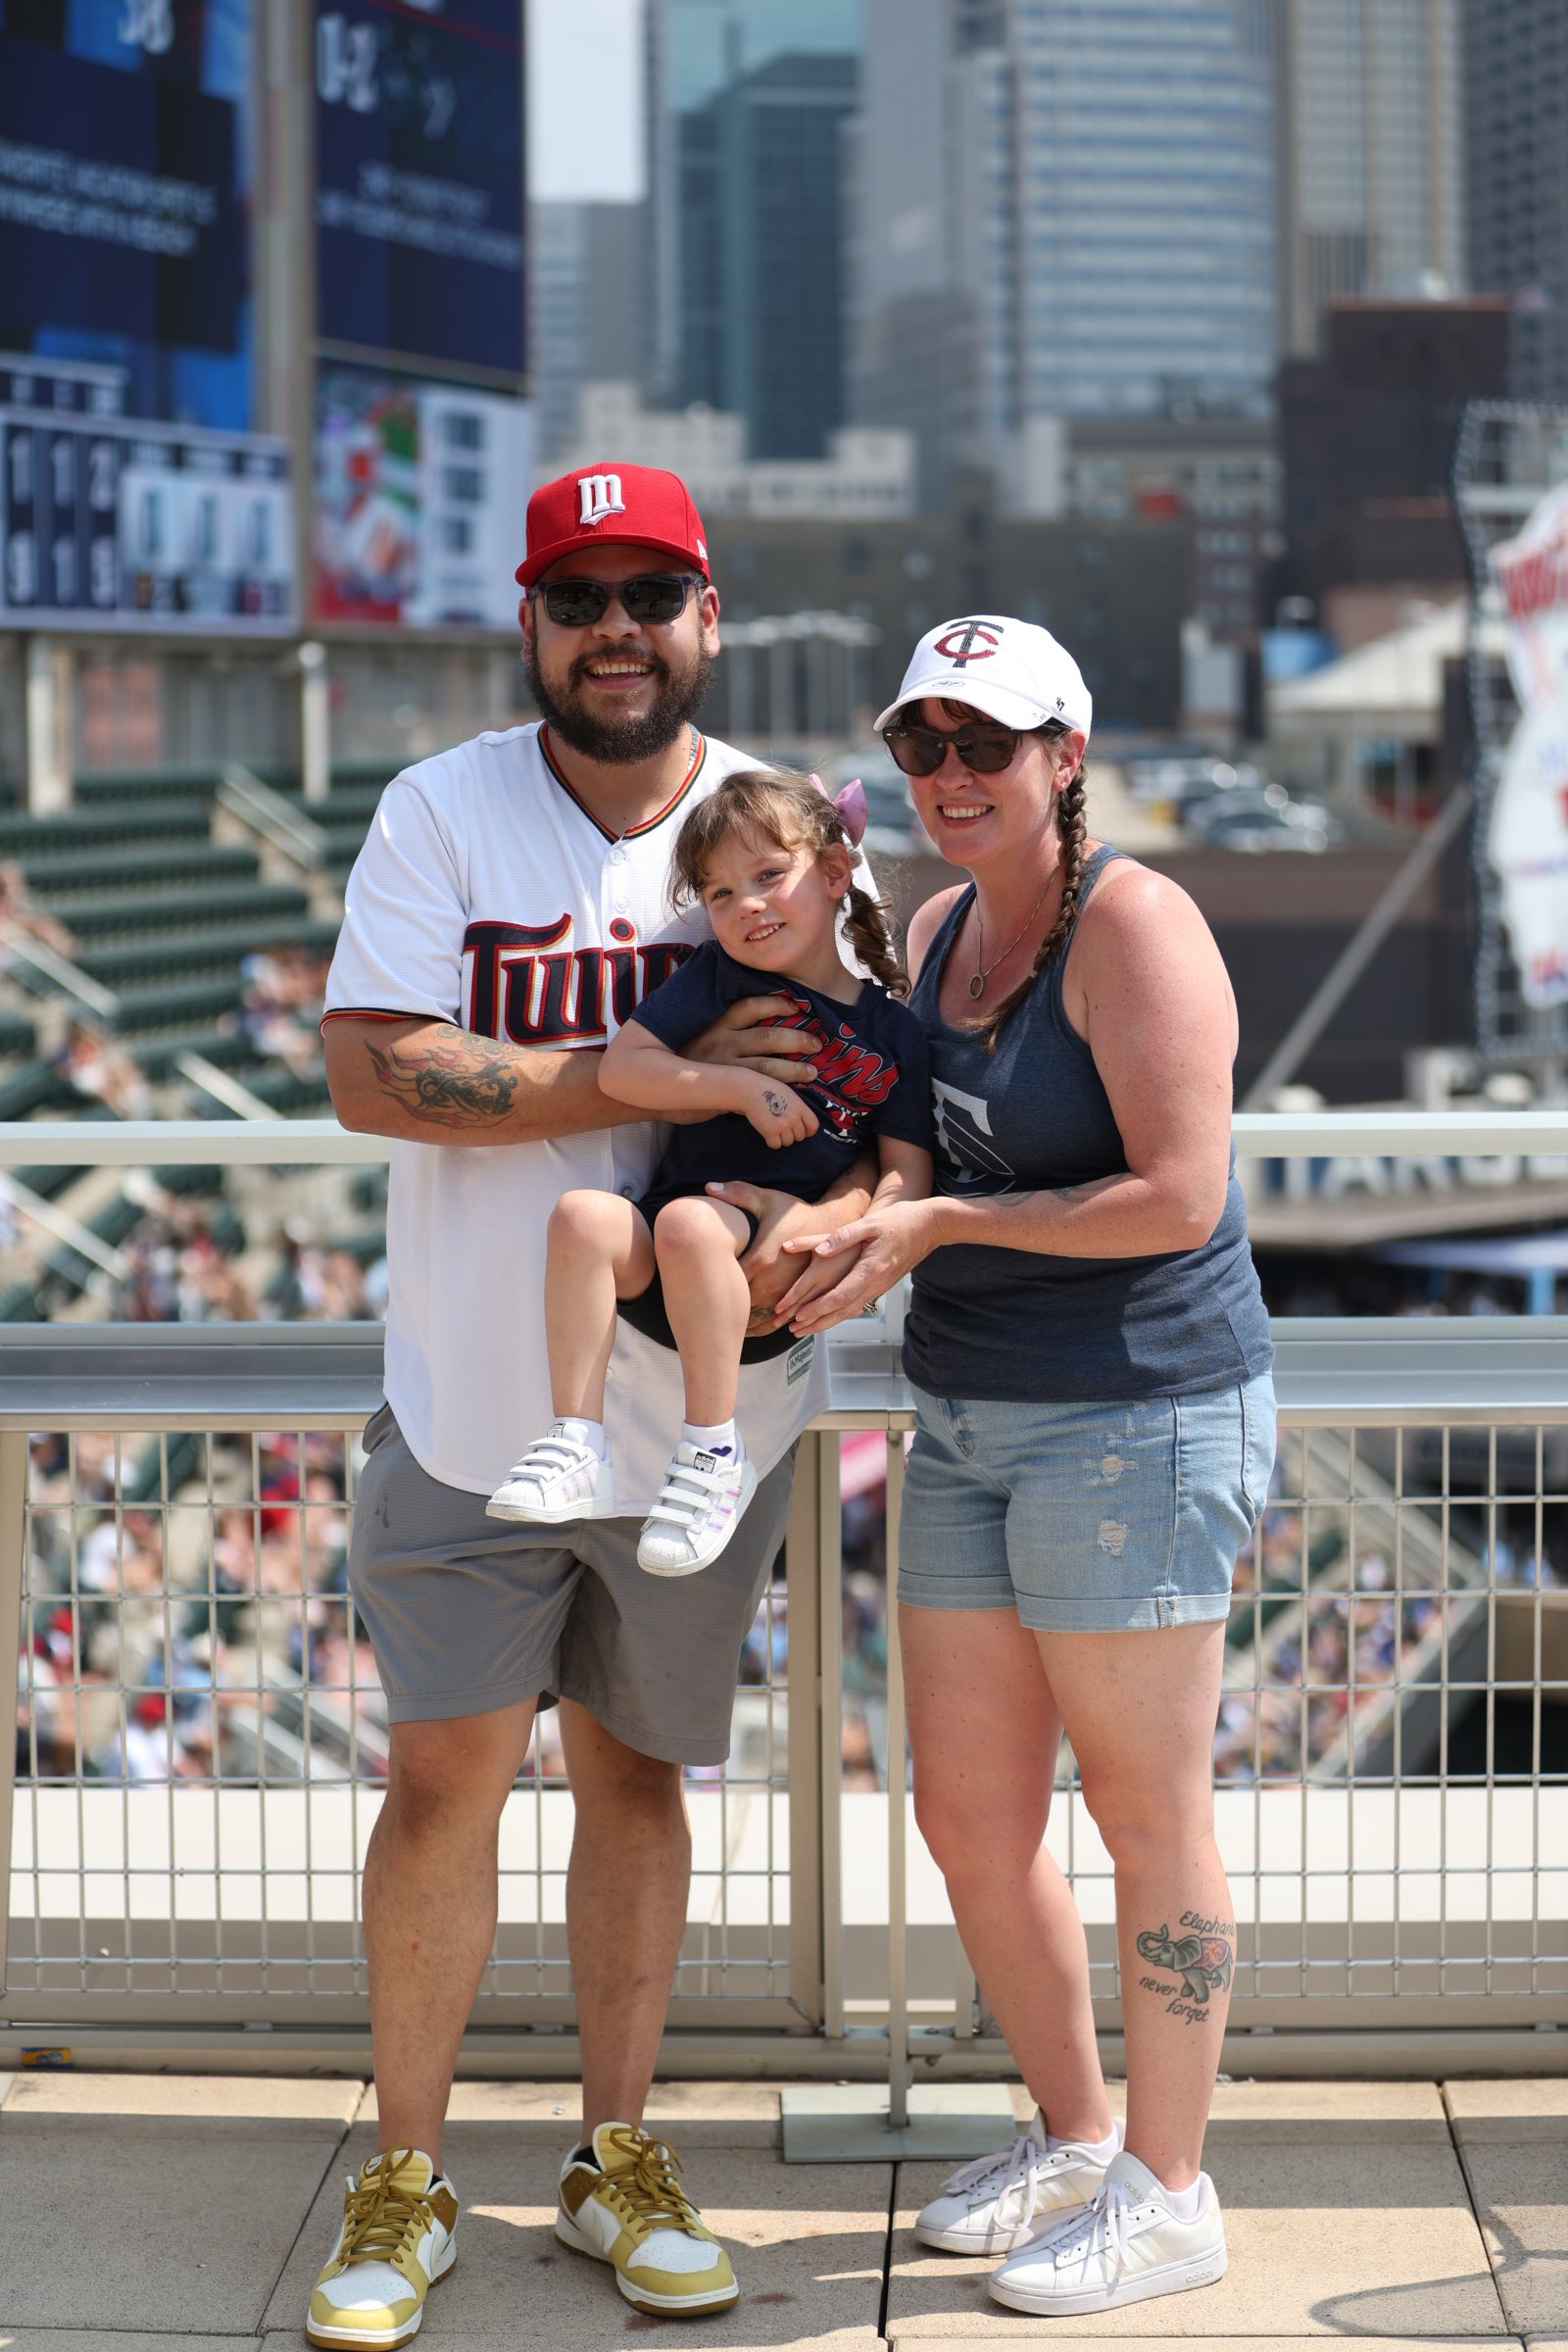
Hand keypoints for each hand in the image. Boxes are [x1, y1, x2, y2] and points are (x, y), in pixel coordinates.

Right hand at [686, 993, 824, 1083]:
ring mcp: (722, 1069)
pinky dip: (777, 1092)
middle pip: (767, 1036)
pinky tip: (792, 1095)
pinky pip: (757, 1091)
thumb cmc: (675, 1057)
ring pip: (767, 1067)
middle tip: (817, 1043)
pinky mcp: (723, 1093)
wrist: (648, 1086)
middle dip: (797, 1039)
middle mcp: (720, 1042)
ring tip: (812, 1071)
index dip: (776, 1004)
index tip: (796, 1007)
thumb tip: (752, 1024)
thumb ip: (720, 1028)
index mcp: (714, 1023)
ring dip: (794, 1069)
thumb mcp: (695, 1032)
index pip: (749, 1006)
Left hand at [709, 1180, 829, 1332]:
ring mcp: (786, 1294)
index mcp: (760, 1260)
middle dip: (722, 1309)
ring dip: (742, 1324)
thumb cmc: (795, 1213)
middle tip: (701, 1315)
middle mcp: (772, 1282)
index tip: (694, 1291)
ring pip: (758, 1318)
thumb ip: (736, 1194)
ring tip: (724, 1327)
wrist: (831, 1225)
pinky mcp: (798, 1300)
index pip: (726, 1282)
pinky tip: (751, 1330)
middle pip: (739, 1305)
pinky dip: (763, 1328)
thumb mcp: (766, 1200)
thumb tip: (708, 1187)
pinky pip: (777, 1321)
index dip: (709, 1288)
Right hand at [741, 1073, 817, 1149]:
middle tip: (783, 1128)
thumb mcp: (788, 1093)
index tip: (803, 1131)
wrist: (749, 1090)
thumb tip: (801, 1119)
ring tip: (774, 1129)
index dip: (809, 1131)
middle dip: (792, 1134)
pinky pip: (775, 1145)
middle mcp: (794, 1118)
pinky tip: (767, 1133)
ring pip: (788, 1142)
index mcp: (800, 1107)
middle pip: (800, 1136)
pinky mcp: (770, 1132)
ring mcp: (782, 1126)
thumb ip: (797, 1106)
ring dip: (782, 1138)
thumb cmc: (767, 1089)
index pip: (813, 1126)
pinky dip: (771, 1142)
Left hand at [781, 1198, 944, 1330]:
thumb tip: (820, 1250)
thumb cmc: (900, 1220)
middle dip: (817, 1322)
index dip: (818, 1308)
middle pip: (843, 1310)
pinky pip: (859, 1304)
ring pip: (851, 1310)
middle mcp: (877, 1282)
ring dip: (828, 1321)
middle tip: (795, 1330)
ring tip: (807, 1328)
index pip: (840, 1295)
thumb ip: (843, 1236)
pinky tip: (832, 1316)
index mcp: (871, 1268)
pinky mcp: (883, 1283)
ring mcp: (881, 1285)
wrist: (930, 1226)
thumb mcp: (870, 1223)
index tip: (799, 1316)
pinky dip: (842, 1313)